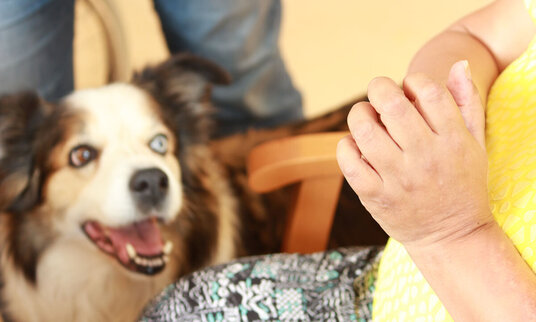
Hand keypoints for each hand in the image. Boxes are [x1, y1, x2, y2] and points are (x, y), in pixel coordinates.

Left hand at [337, 61, 492, 247]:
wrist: (452, 236)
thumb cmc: (463, 184)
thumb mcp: (476, 144)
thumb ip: (467, 103)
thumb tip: (457, 65)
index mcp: (452, 141)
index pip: (428, 92)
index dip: (412, 81)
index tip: (407, 88)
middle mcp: (425, 158)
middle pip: (392, 106)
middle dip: (379, 89)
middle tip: (378, 93)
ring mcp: (399, 179)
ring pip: (365, 131)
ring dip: (359, 115)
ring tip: (364, 116)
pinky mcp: (376, 197)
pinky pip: (349, 162)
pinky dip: (346, 146)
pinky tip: (355, 145)